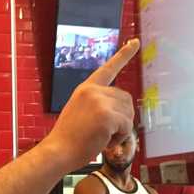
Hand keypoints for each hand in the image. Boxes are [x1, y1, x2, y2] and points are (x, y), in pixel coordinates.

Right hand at [44, 39, 140, 170]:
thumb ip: (98, 104)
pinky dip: (119, 138)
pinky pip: (127, 127)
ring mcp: (100, 102)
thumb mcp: (80, 112)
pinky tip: (104, 142)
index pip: (108, 69)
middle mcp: (94, 91)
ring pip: (128, 114)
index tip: (135, 42)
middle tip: (106, 132)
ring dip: (121, 130)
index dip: (124, 55)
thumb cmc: (68, 138)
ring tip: (102, 137)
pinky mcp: (107, 116)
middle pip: (126, 99)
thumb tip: (121, 108)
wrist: (58, 151)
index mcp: (86, 89)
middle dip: (122, 117)